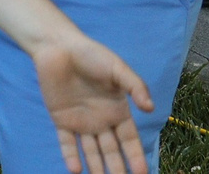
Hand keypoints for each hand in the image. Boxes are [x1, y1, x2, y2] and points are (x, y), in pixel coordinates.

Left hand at [30, 35, 153, 173]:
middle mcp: (101, 121)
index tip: (142, 172)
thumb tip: (150, 108)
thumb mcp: (118, 68)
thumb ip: (135, 86)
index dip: (136, 157)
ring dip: (96, 168)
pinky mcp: (61, 119)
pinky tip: (76, 170)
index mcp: (118, 111)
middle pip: (112, 151)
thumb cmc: (91, 55)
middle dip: (118, 168)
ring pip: (91, 151)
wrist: (58, 46)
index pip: (129, 140)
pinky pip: (67, 142)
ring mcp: (80, 121)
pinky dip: (71, 156)